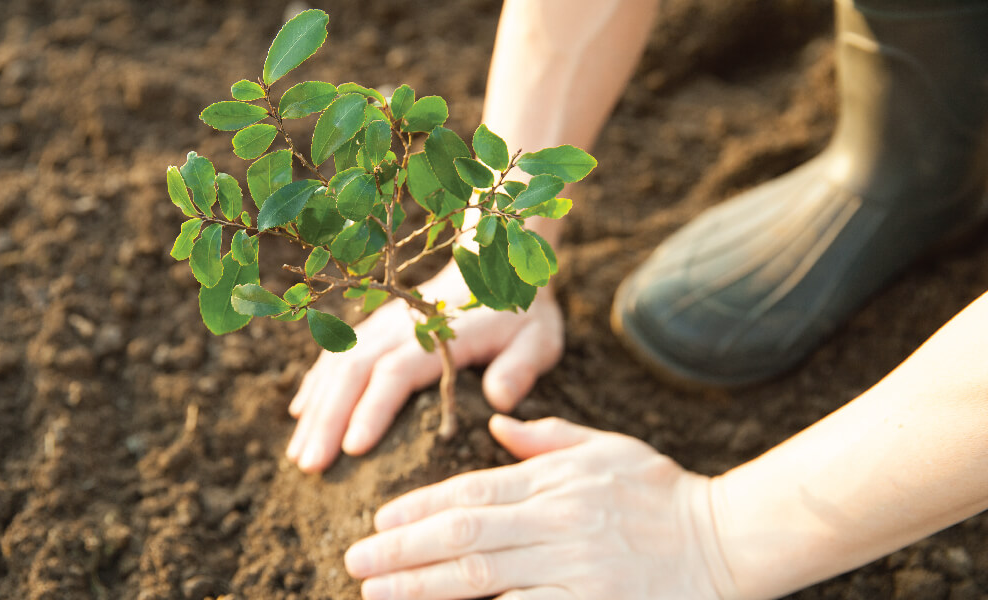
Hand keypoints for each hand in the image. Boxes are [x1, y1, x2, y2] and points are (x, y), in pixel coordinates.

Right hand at [286, 263, 564, 472]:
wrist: (495, 266)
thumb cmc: (520, 314)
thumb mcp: (538, 339)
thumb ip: (520, 368)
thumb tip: (499, 400)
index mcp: (439, 334)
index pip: (396, 373)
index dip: (372, 409)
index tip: (353, 449)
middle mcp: (401, 327)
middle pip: (353, 372)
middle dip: (328, 420)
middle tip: (310, 466)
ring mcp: (382, 325)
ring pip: (337, 365)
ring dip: (316, 409)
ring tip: (298, 455)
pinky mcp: (374, 328)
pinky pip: (336, 354)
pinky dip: (316, 384)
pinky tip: (300, 415)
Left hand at [344, 416, 733, 599]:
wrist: (727, 540)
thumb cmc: (662, 492)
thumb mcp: (606, 448)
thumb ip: (547, 437)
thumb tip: (497, 422)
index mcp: (555, 481)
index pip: (470, 493)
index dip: (418, 508)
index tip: (378, 522)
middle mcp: (557, 522)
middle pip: (464, 536)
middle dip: (403, 550)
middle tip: (356, 563)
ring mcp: (574, 568)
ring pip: (483, 578)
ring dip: (423, 588)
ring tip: (378, 594)